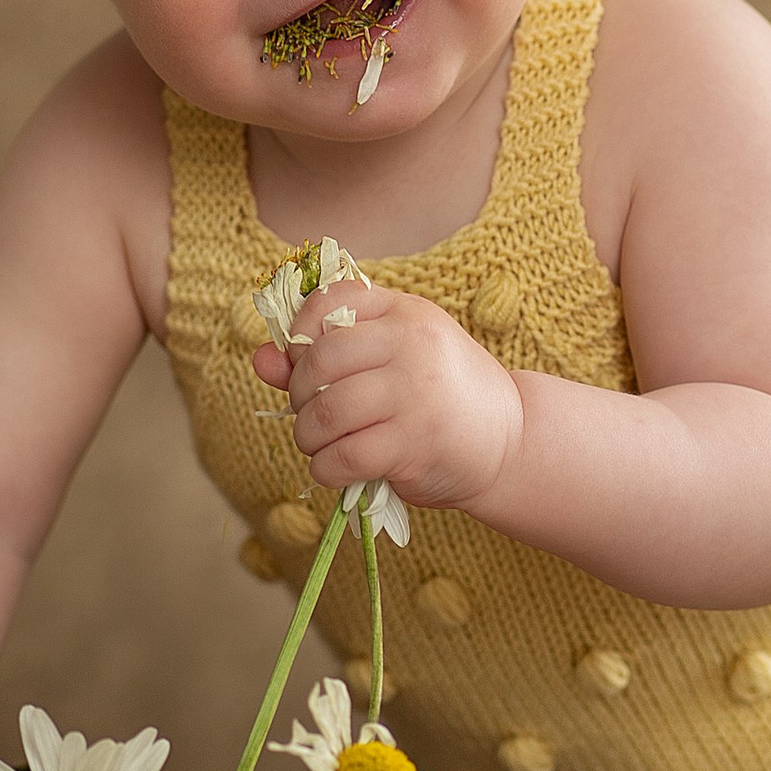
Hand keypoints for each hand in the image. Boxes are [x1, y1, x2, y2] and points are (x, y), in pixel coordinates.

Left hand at [254, 282, 523, 512]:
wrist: (509, 440)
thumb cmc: (439, 396)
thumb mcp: (391, 359)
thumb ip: (324, 356)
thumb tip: (261, 359)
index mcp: (404, 312)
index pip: (329, 301)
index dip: (299, 333)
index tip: (304, 363)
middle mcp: (411, 344)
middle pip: (318, 361)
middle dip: (301, 395)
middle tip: (313, 414)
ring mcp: (414, 393)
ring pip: (324, 414)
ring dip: (308, 437)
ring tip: (323, 444)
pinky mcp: (414, 444)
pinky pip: (341, 458)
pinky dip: (326, 469)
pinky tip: (338, 469)